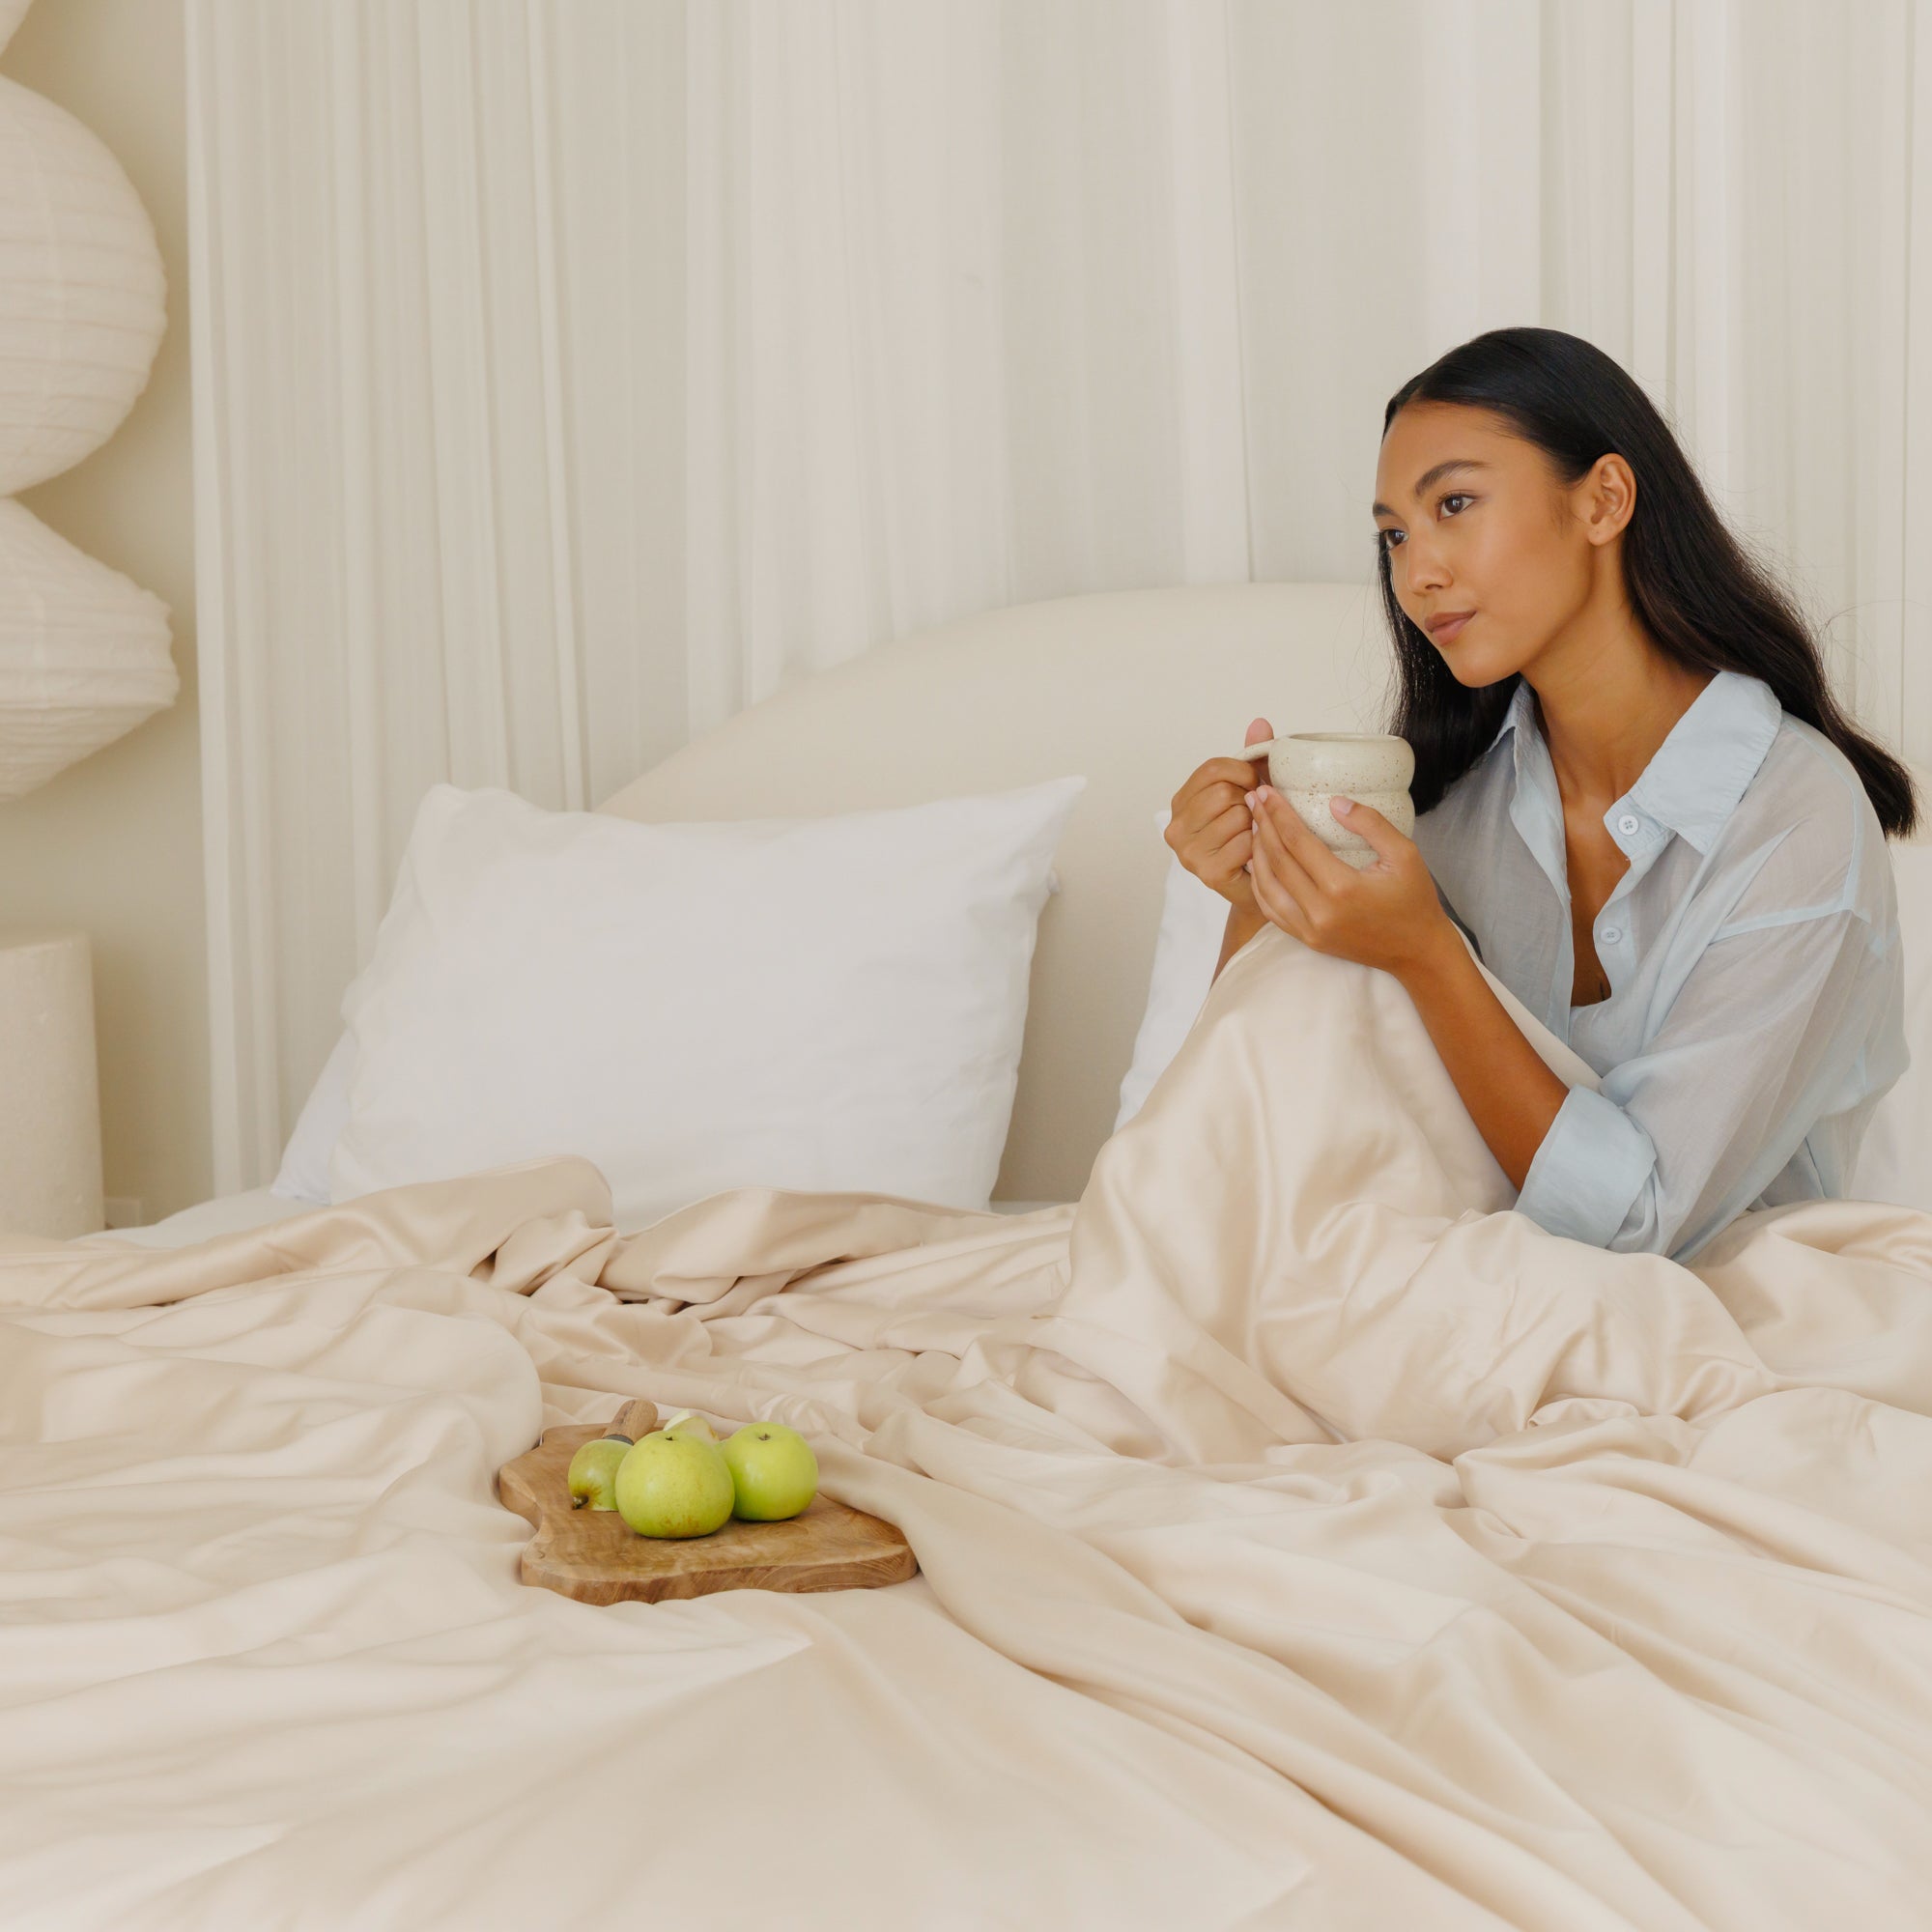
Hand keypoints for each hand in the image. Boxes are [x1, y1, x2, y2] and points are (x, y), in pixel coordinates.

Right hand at [1166, 717, 1275, 914]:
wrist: (1260, 884)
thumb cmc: (1252, 834)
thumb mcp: (1249, 791)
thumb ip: (1251, 758)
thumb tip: (1260, 723)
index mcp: (1181, 802)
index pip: (1212, 769)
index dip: (1243, 772)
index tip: (1254, 785)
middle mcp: (1175, 827)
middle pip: (1223, 792)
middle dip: (1250, 801)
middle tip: (1255, 816)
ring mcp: (1188, 853)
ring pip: (1237, 817)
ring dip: (1257, 824)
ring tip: (1254, 835)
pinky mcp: (1208, 873)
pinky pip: (1245, 842)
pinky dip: (1259, 845)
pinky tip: (1256, 853)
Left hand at [1245, 781, 1452, 979]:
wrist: (1418, 952)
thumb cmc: (1414, 900)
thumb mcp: (1405, 854)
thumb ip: (1371, 824)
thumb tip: (1334, 801)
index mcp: (1341, 887)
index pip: (1297, 841)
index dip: (1279, 814)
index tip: (1267, 791)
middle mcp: (1319, 911)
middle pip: (1277, 860)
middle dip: (1262, 826)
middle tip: (1253, 800)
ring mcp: (1309, 929)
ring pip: (1267, 886)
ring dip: (1257, 853)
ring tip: (1254, 825)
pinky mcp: (1307, 940)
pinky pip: (1271, 909)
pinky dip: (1260, 884)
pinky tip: (1258, 863)